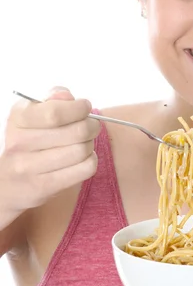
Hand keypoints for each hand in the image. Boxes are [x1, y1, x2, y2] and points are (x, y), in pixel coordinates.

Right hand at [0, 86, 99, 215]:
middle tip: (92, 125)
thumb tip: (68, 98)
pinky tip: (83, 158)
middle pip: (77, 131)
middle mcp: (20, 143)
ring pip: (82, 150)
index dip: (79, 108)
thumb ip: (52, 100)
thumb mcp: (31, 114)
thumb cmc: (26, 140)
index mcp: (18, 119)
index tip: (85, 107)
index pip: (55, 113)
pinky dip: (91, 160)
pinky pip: (84, 169)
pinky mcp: (43, 187)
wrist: (4, 181)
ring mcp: (30, 168)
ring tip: (85, 142)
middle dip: (92, 125)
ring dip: (90, 144)